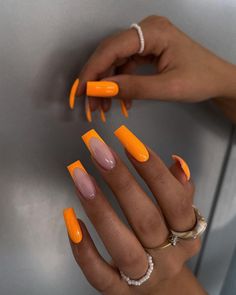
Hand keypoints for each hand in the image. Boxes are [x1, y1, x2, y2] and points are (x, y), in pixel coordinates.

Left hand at [64, 126, 205, 294]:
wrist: (164, 287)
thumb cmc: (169, 240)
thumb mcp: (181, 216)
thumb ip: (180, 189)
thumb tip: (177, 162)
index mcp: (186, 233)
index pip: (174, 199)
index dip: (153, 170)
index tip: (129, 142)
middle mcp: (167, 255)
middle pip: (146, 219)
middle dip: (121, 181)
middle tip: (97, 150)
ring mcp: (143, 276)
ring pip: (122, 246)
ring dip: (99, 210)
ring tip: (79, 176)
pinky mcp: (118, 291)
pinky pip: (100, 276)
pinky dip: (84, 250)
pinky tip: (71, 220)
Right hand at [77, 15, 235, 121]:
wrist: (218, 80)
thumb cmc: (201, 79)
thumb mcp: (167, 87)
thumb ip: (134, 87)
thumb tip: (103, 89)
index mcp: (153, 32)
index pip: (112, 48)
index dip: (92, 70)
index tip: (81, 91)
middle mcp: (146, 31)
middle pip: (110, 54)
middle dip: (97, 81)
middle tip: (89, 103)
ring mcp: (146, 40)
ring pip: (115, 62)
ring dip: (107, 85)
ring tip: (102, 107)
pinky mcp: (147, 50)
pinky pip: (125, 66)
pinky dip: (119, 84)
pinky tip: (119, 100)